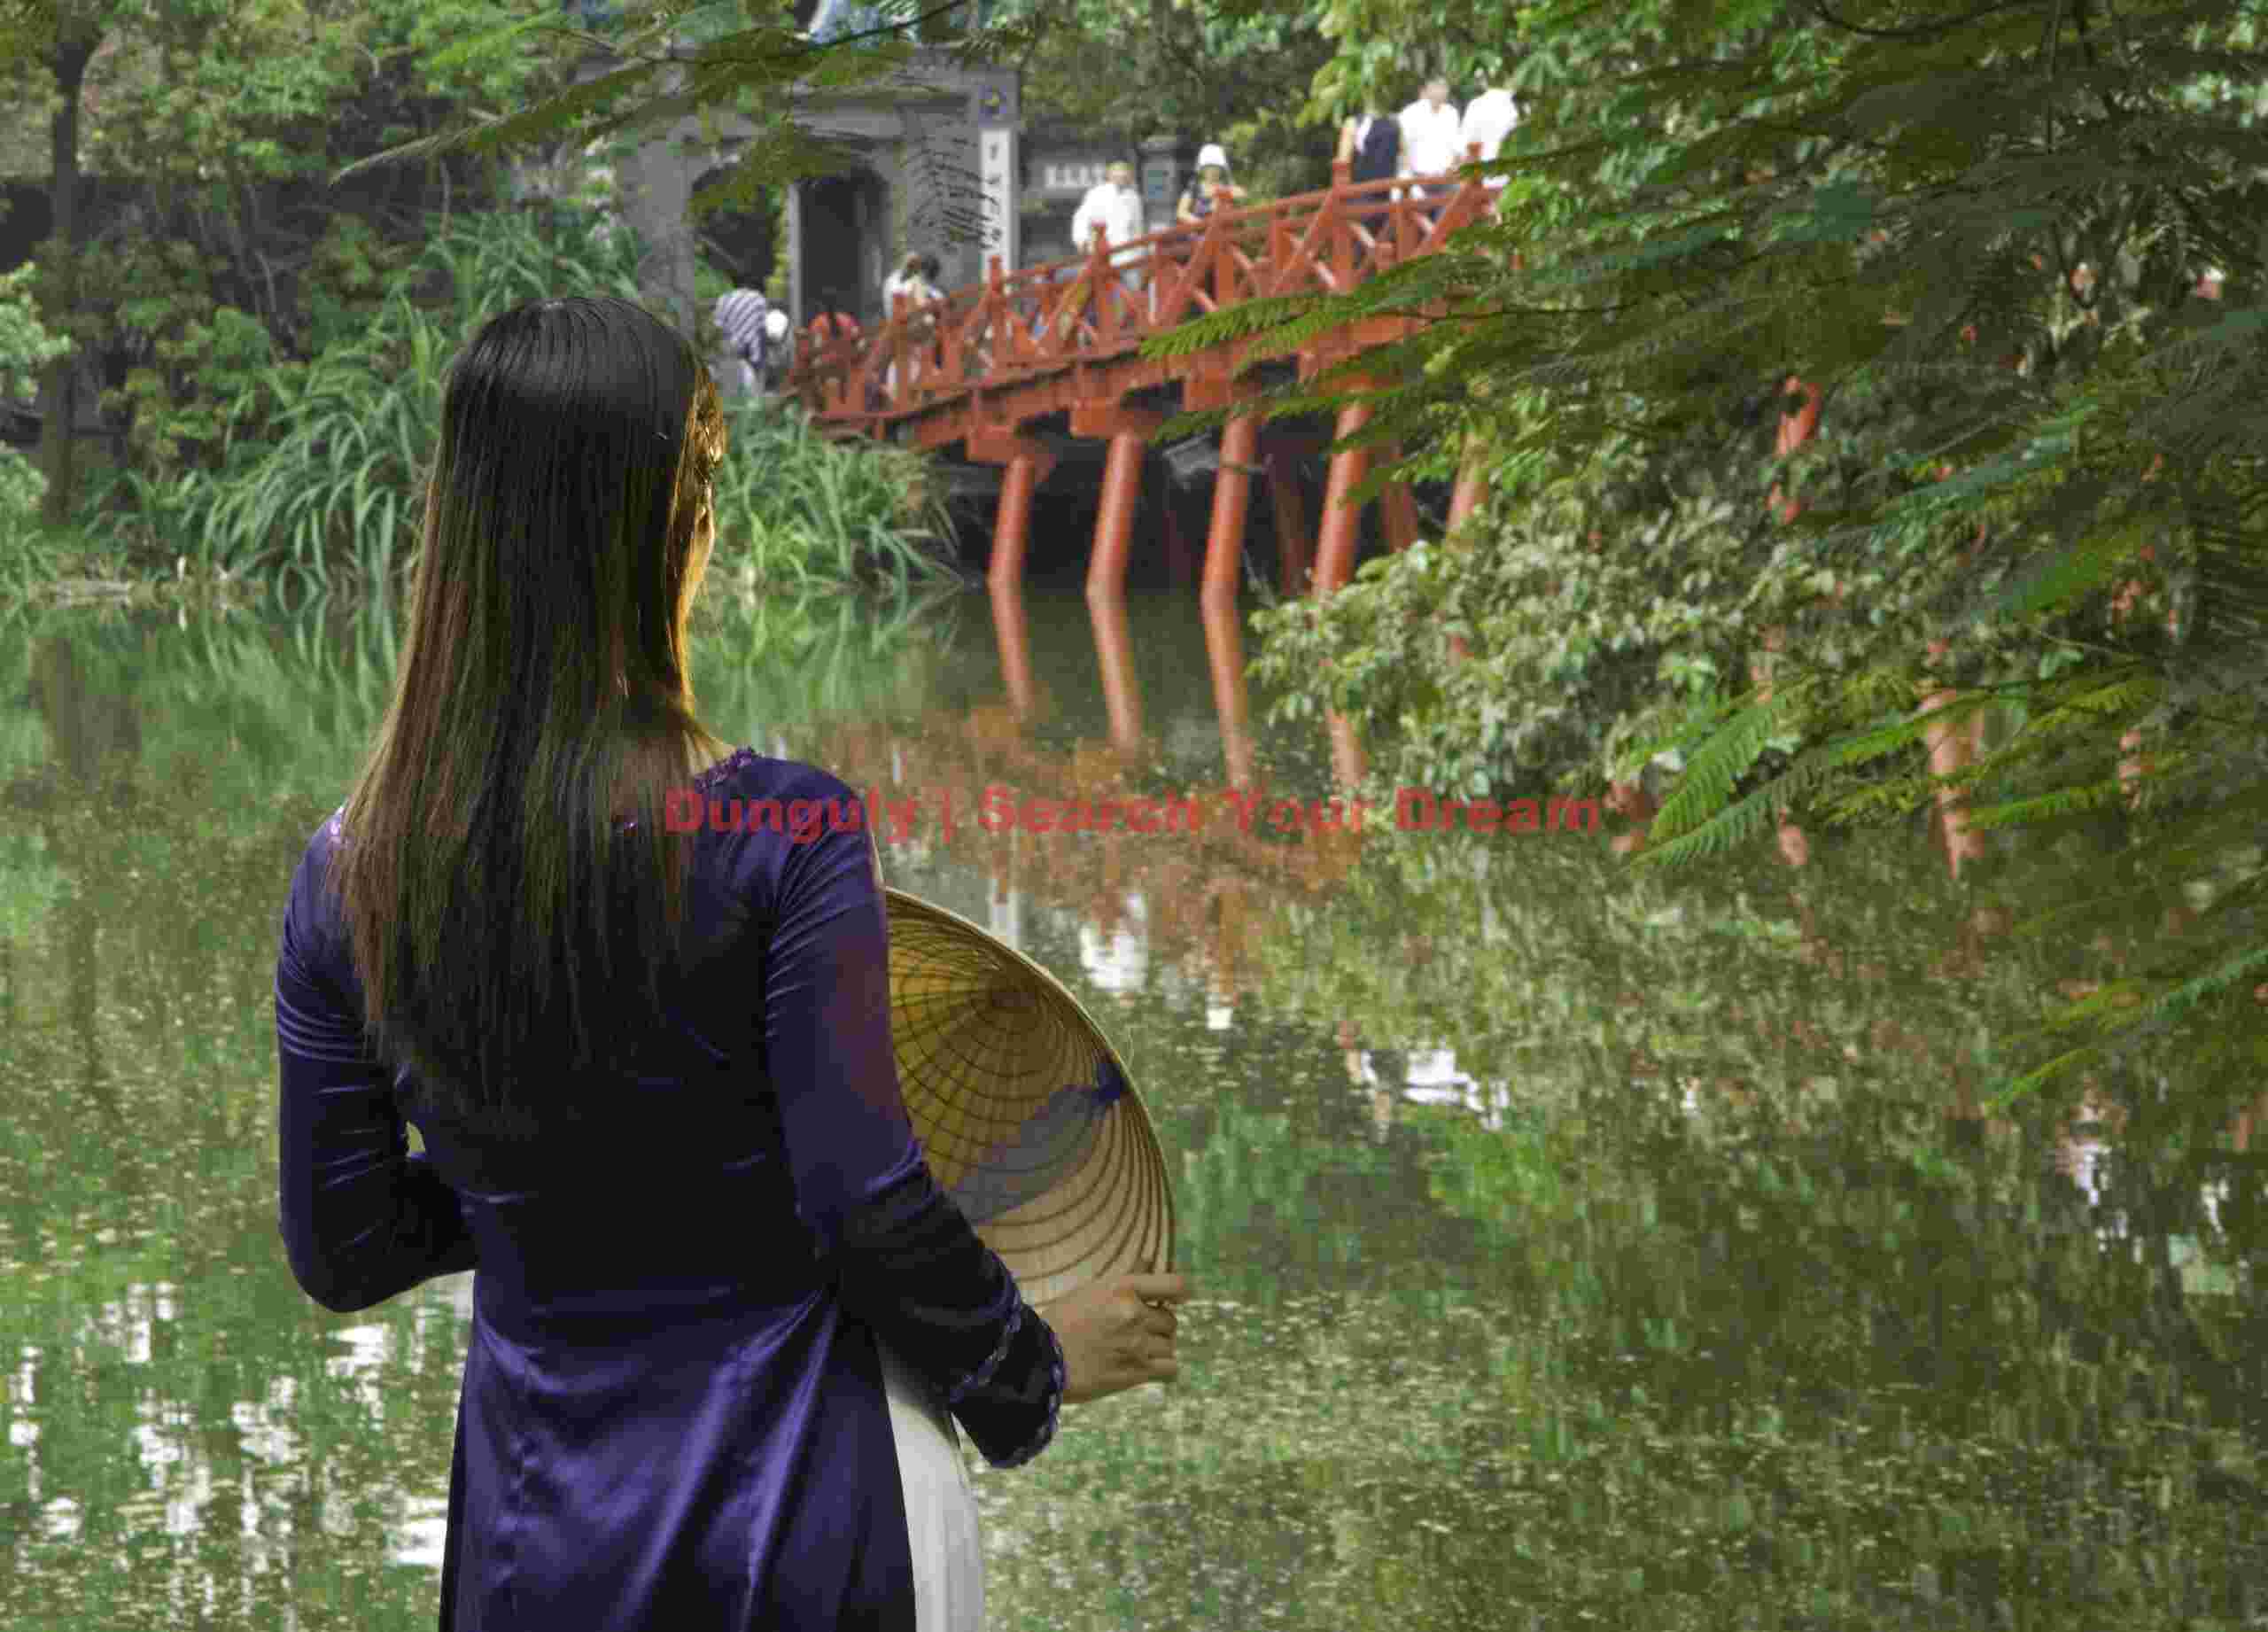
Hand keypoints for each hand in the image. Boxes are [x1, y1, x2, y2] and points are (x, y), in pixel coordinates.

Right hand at [1037, 1272, 1188, 1405]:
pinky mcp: (1136, 1372)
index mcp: (1123, 1288)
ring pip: (1169, 1345)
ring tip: (1136, 1350)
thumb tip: (1150, 1260)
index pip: (1174, 1285)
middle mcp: (1134, 1314)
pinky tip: (1148, 1367)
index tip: (1178, 1299)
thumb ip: (1127, 1277)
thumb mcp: (1092, 1290)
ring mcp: (1136, 1344)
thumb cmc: (1062, 1321)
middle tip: (1138, 1331)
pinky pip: (1170, 1369)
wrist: (1041, 1359)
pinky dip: (1163, 1369)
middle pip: (1170, 1320)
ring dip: (1158, 1348)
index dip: (1181, 1293)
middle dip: (1159, 1326)